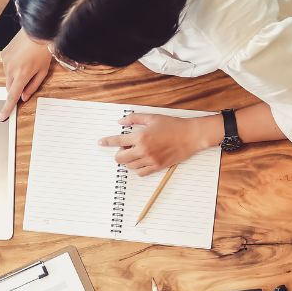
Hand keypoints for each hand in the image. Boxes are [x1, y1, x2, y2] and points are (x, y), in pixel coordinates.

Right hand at [0, 29, 52, 119]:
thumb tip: (24, 97)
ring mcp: (5, 62)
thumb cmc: (42, 51)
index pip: (12, 96)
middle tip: (26, 79)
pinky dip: (12, 66)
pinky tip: (21, 58)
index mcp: (22, 75)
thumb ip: (33, 86)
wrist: (37, 32)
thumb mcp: (43, 72)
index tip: (1, 117)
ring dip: (15, 76)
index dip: (7, 108)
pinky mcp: (3, 55)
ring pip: (8, 77)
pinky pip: (6, 67)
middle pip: (9, 88)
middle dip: (16, 88)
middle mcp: (11, 69)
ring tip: (26, 64)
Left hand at [98, 113, 221, 174]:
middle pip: (120, 158)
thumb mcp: (152, 117)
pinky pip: (141, 173)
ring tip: (134, 153)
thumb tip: (120, 121)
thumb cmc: (173, 125)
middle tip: (124, 148)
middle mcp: (143, 150)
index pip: (118, 141)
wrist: (191, 136)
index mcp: (141, 136)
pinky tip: (140, 161)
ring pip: (129, 166)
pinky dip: (137, 168)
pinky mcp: (157, 166)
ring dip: (128, 160)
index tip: (101, 142)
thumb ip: (134, 118)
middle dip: (118, 153)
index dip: (107, 142)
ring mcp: (150, 160)